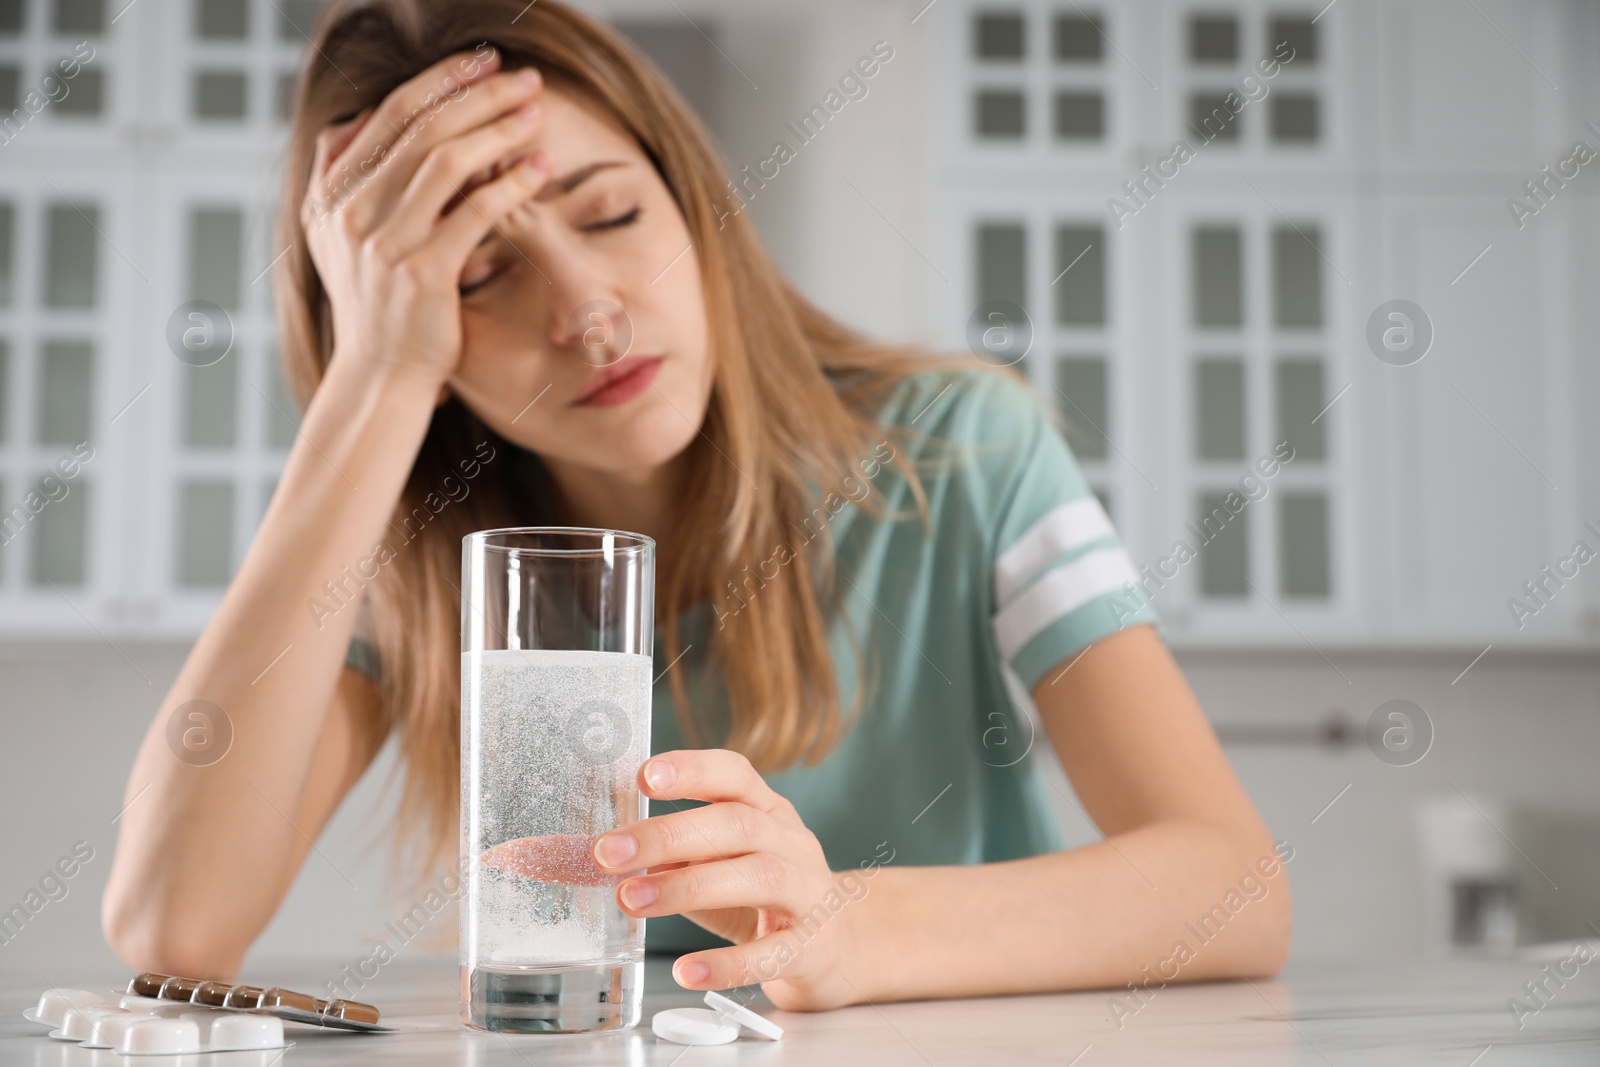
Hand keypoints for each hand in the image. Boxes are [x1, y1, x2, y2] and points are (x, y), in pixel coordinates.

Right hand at [299, 46, 552, 392]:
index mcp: (332, 195)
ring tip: (535, 113)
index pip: (390, 116)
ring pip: (448, 161)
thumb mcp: (336, 239)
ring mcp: (385, 244)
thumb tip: (354, 117)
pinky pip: (476, 211)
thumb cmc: (376, 308)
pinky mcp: (423, 274)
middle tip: (525, 78)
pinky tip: (539, 167)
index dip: (439, 80)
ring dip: (499, 129)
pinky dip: (511, 182)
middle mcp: (352, 213)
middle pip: (423, 128)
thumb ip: (338, 177)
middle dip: (479, 94)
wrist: (380, 378)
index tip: (481, 62)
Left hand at [593, 749, 870, 1010]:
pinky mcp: (814, 948)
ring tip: (631, 900)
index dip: (691, 770)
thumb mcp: (717, 863)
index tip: (643, 777)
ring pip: (758, 877)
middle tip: (609, 853)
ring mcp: (809, 893)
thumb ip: (662, 854)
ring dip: (688, 886)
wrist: (840, 946)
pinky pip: (773, 954)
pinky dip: (727, 963)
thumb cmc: (760, 898)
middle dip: (668, 834)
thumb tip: (578, 853)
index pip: (734, 774)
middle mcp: (792, 843)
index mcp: (767, 811)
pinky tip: (687, 971)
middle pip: (736, 824)